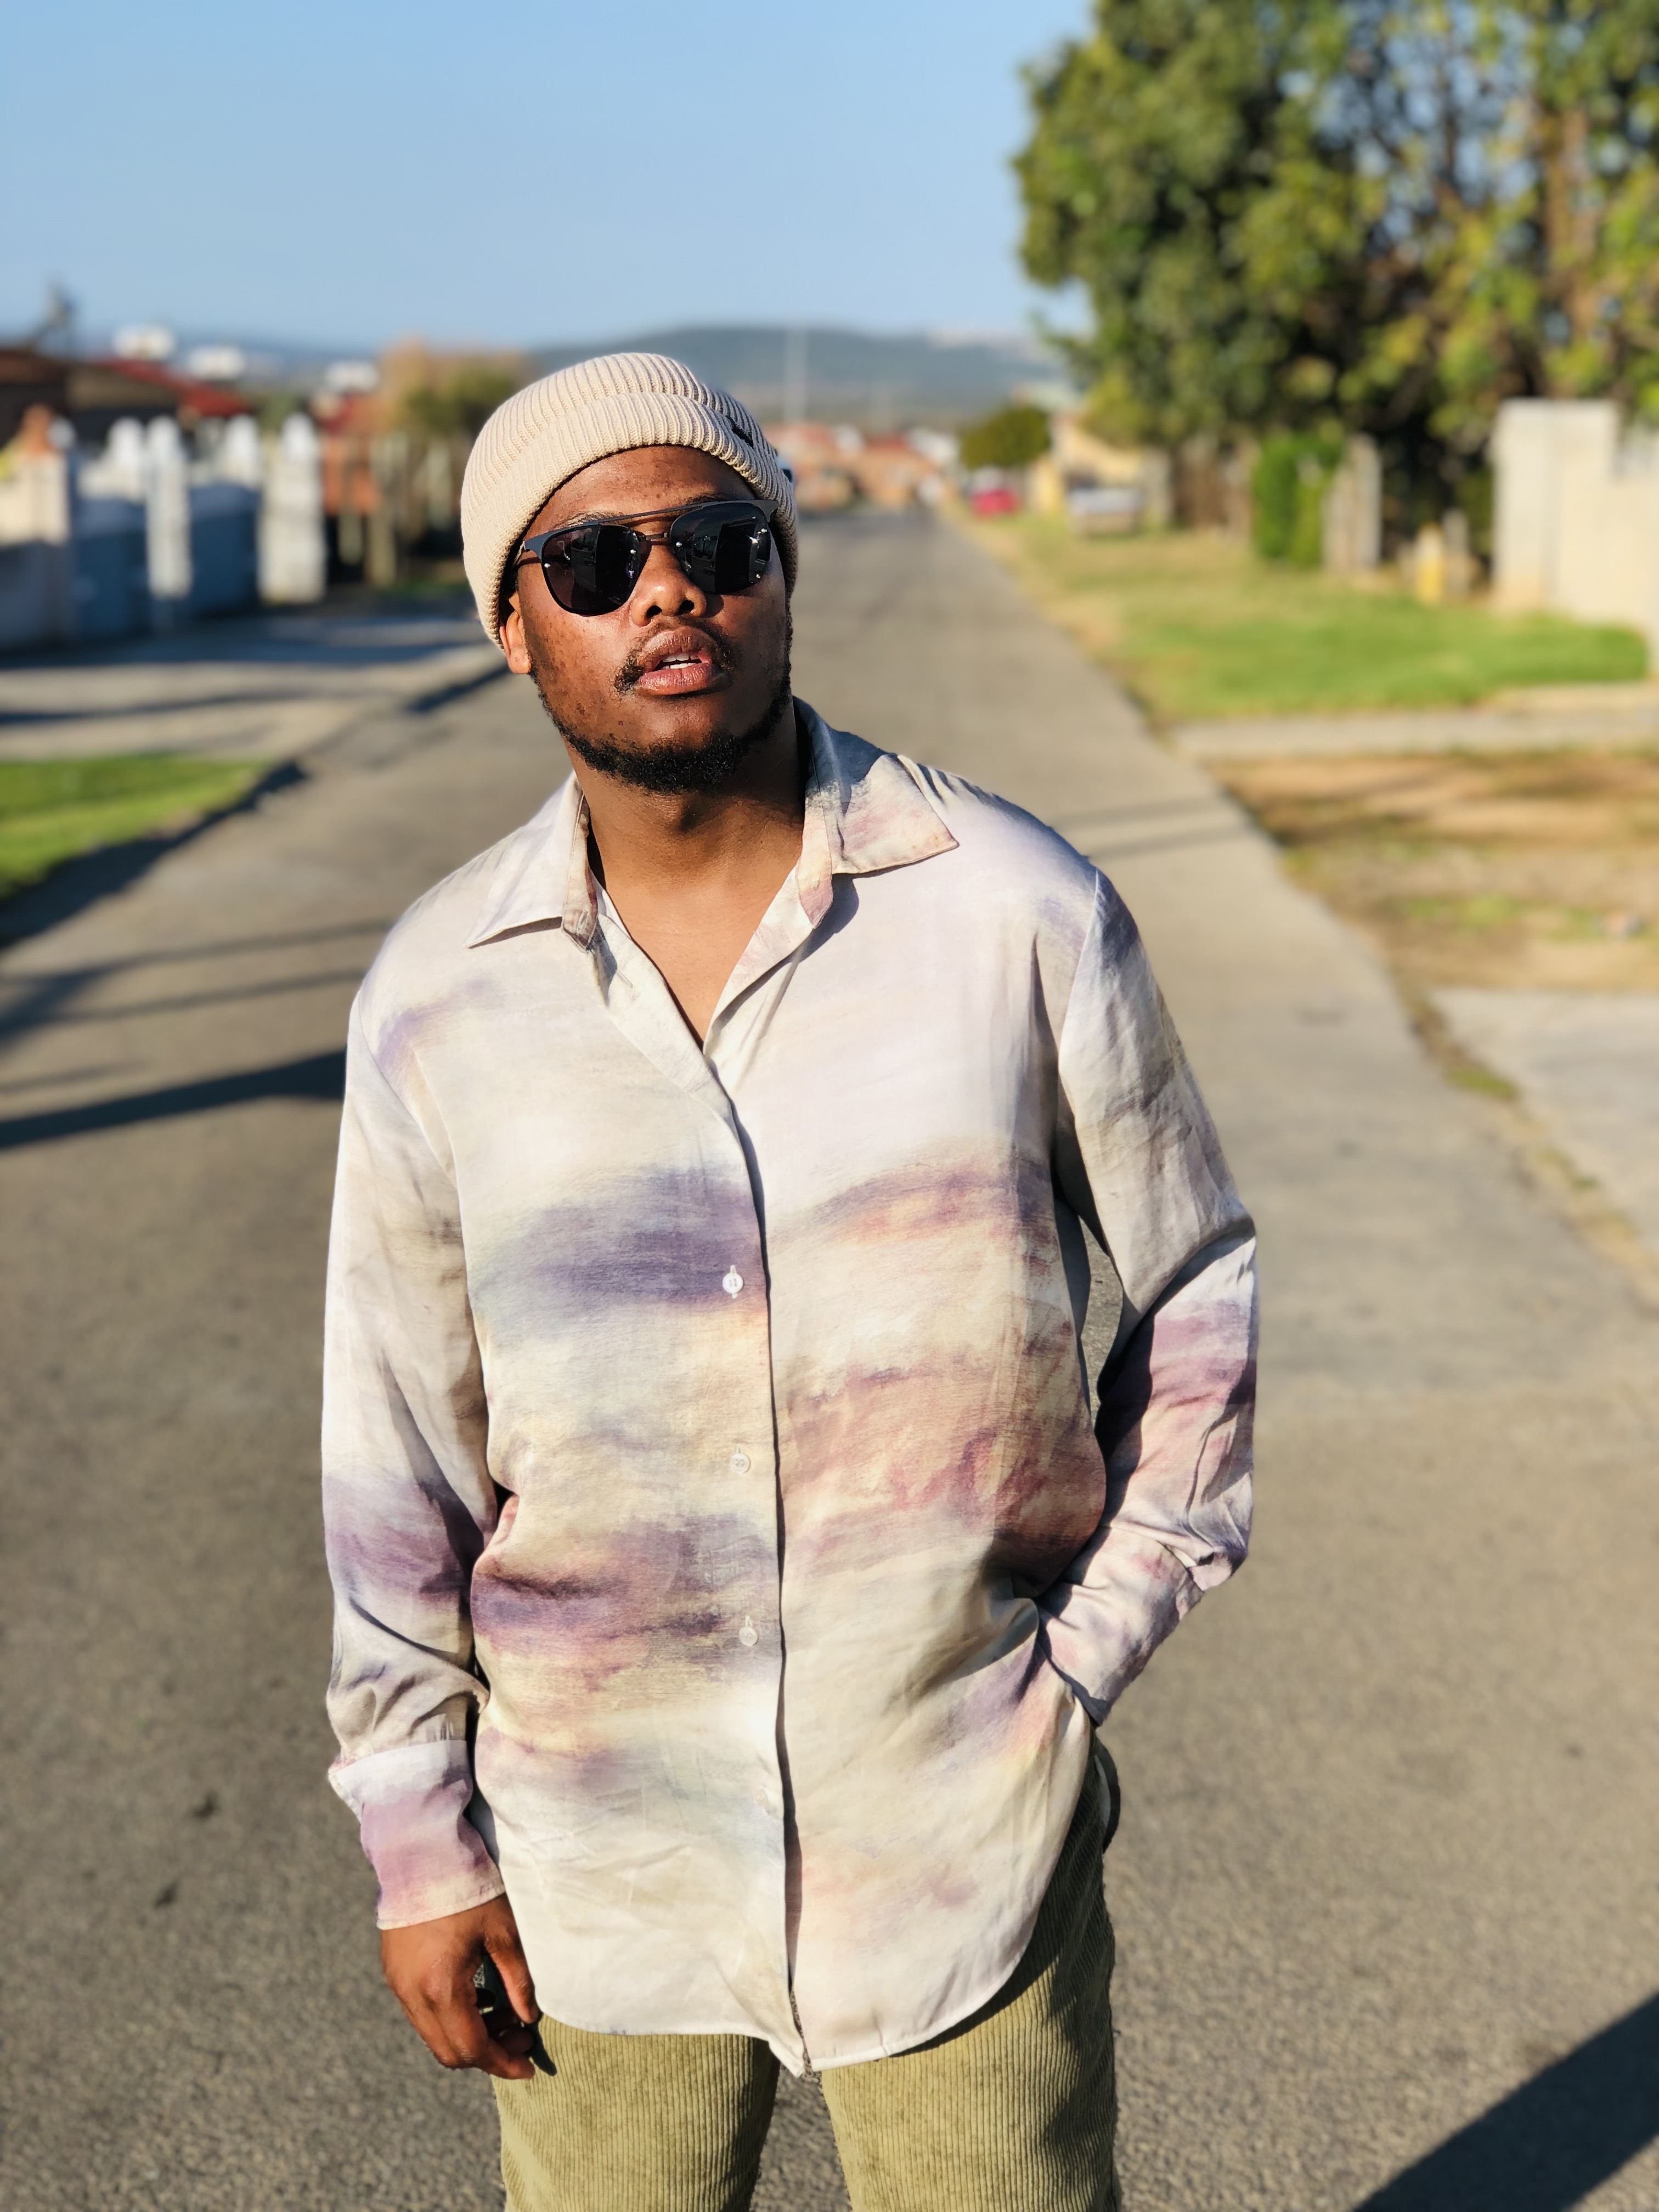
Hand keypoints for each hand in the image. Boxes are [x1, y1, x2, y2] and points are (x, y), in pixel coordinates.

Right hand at [380, 1895, 540, 2080]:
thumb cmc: (467, 1887)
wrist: (419, 1853)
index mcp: (442, 1988)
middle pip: (450, 2051)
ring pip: (434, 2035)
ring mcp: (399, 1985)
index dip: (503, 2064)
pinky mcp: (394, 1972)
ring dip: (468, 2035)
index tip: (528, 2068)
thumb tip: (528, 2017)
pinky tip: (478, 1994)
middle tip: (520, 2037)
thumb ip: (518, 1980)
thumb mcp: (503, 1931)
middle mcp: (413, 1995)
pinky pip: (422, 2013)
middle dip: (488, 2053)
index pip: (473, 2048)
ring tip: (504, 2013)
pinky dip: (451, 2016)